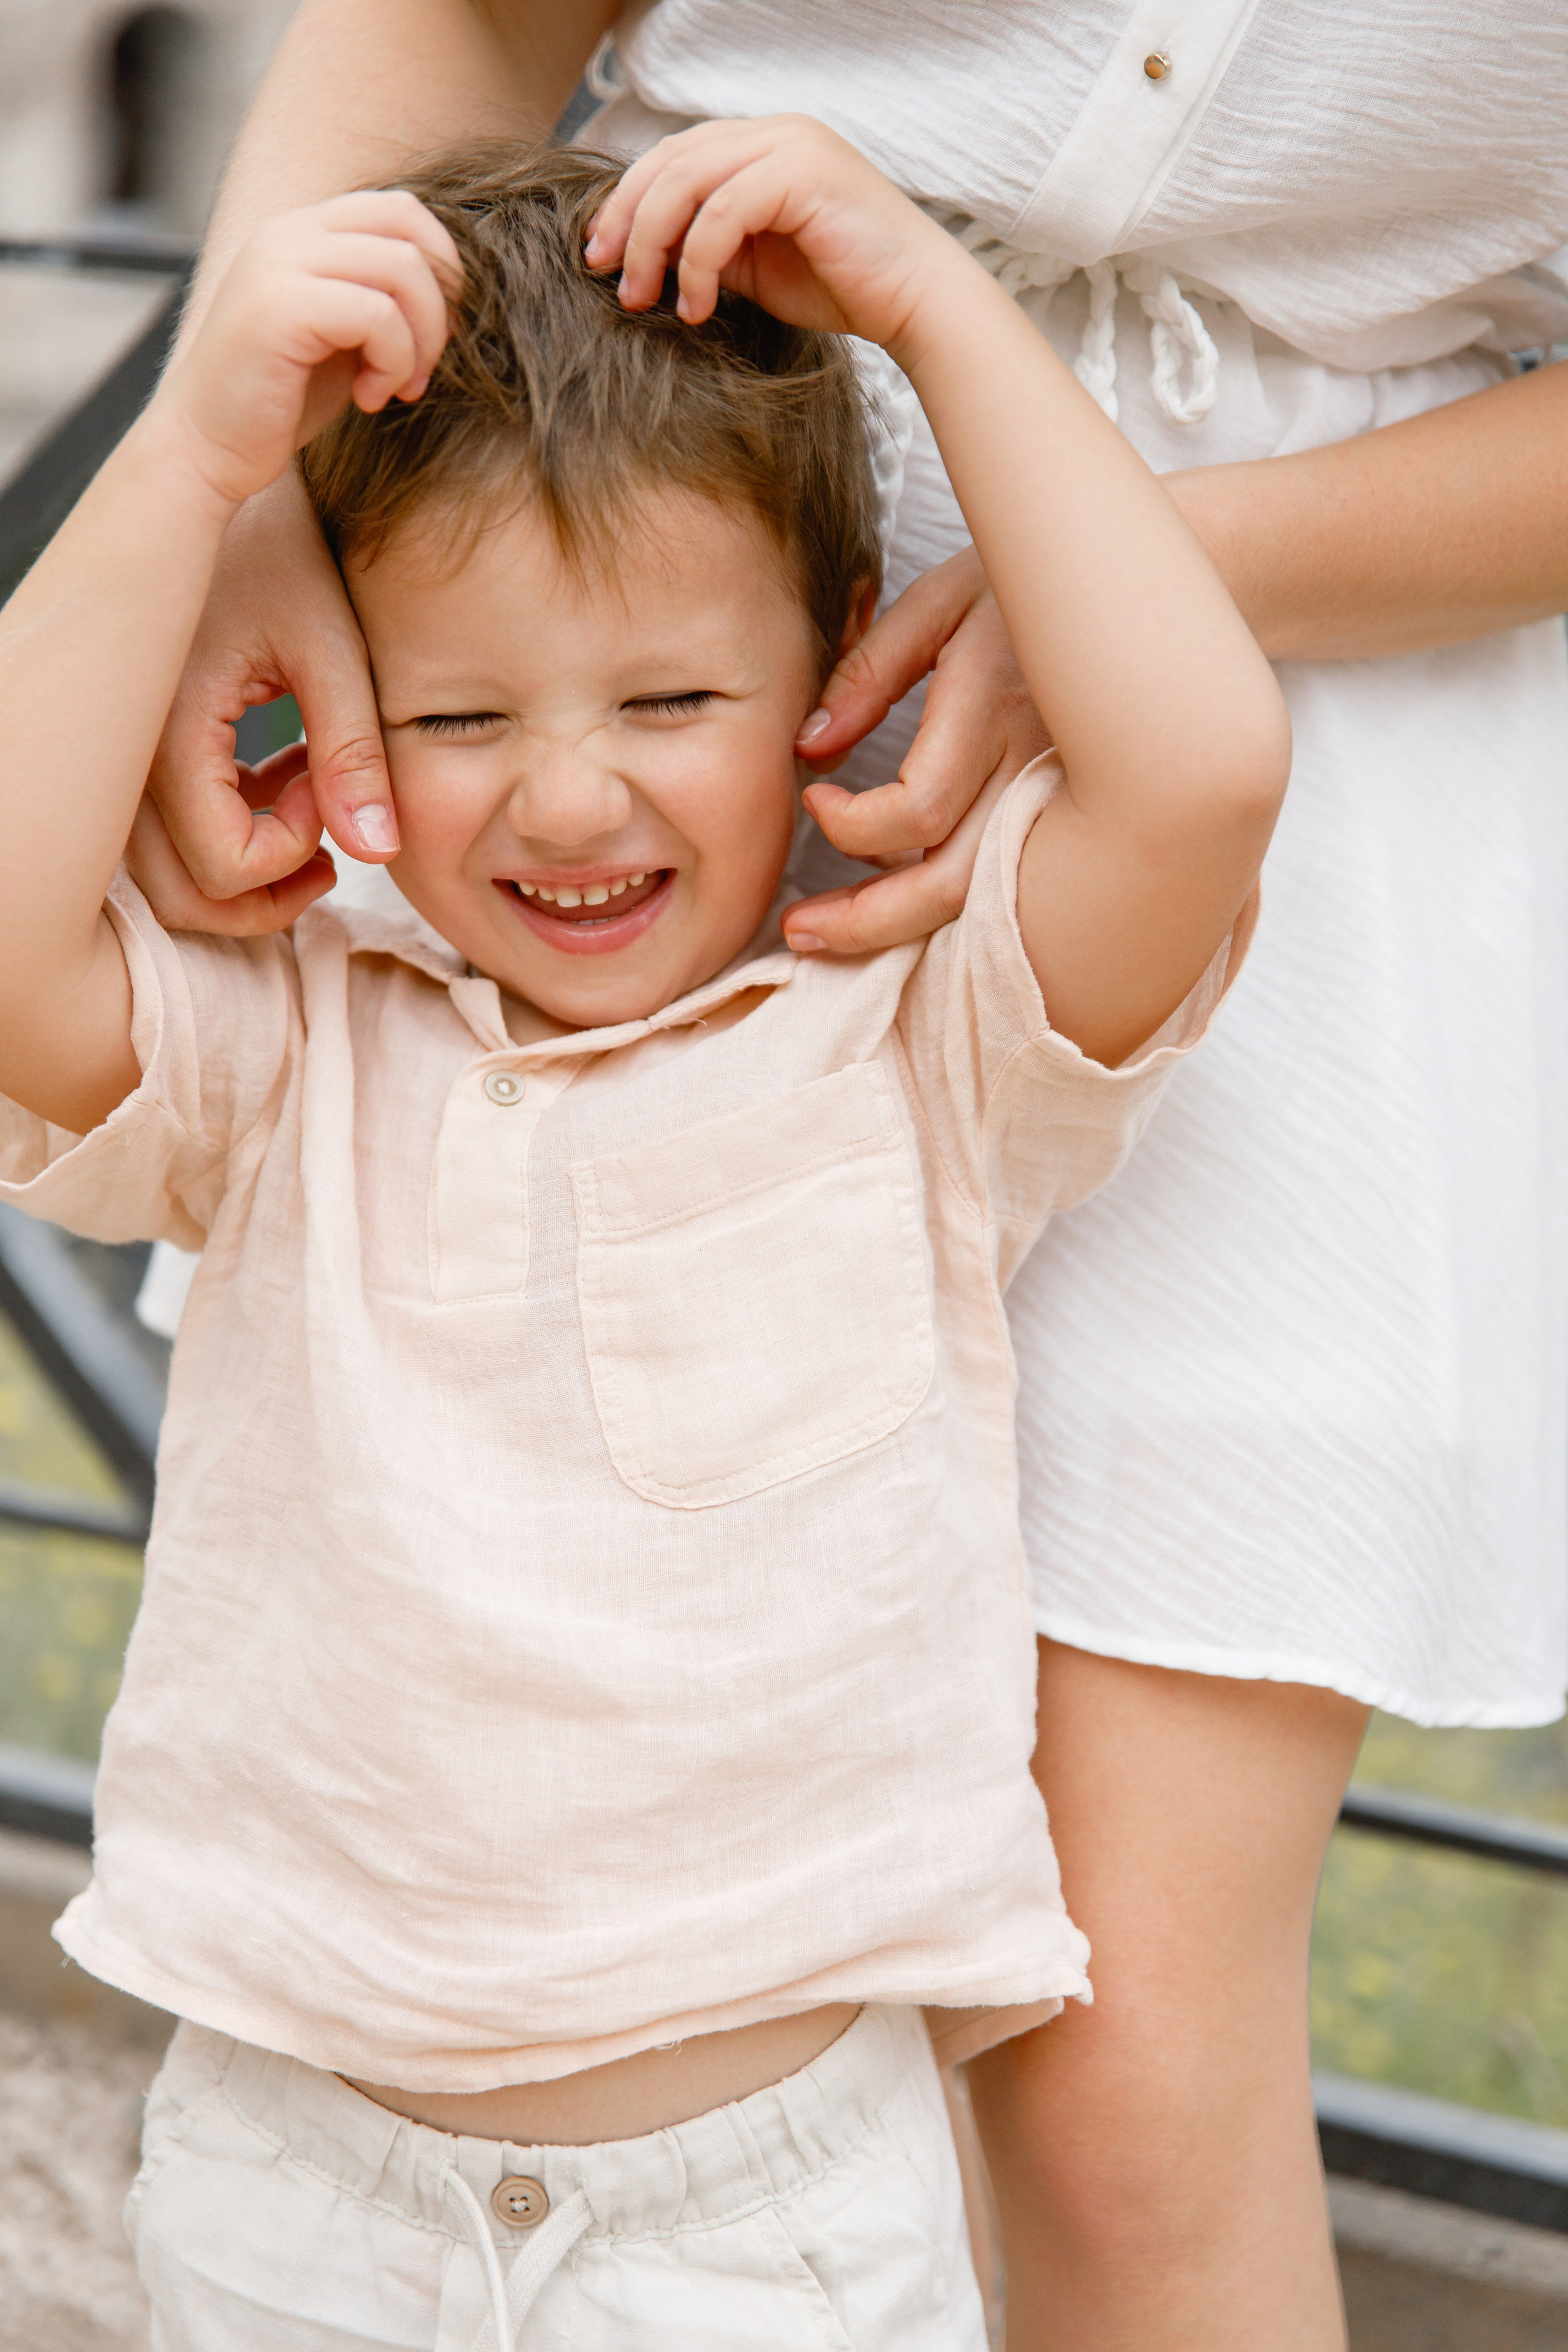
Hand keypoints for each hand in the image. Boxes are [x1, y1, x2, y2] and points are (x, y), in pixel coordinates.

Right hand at [128, 471, 400, 930]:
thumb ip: (354, 753)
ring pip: (166, 877)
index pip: (223, 862)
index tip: (331, 790)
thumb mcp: (334, 646)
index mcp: (168, 722)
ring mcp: (122, 753)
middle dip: (266, 888)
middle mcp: (126, 750)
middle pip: (180, 893)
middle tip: (331, 831)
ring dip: (245, 865)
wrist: (225, 479)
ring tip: (311, 801)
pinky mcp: (134, 746)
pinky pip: (162, 833)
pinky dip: (227, 829)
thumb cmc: (284, 552)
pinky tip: (282, 775)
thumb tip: (377, 852)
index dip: (292, 856)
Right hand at [155, 189, 458, 509]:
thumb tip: (455, 293)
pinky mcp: (280, 305)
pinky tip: (370, 398)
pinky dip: (393, 363)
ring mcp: (279, 262)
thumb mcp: (342, 338)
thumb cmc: (279, 401)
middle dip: (440, 306)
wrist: (208, 448)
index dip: (441, 268)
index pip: (400, 210)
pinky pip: (378, 315)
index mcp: (302, 232)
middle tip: (423, 367)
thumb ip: (381, 299)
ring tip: (394, 387)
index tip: (433, 335)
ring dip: (421, 341)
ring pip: (403, 269)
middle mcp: (287, 233)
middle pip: (409, 230)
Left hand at [584, 115, 957, 353]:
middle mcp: (774, 131)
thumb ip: (708, 245)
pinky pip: (722, 212)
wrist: (916, 301)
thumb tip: (645, 256)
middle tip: (605, 274)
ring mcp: (789, 144)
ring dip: (652, 244)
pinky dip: (697, 263)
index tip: (599, 255)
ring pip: (687, 180)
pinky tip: (695, 307)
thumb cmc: (844, 288)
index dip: (626, 202)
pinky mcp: (802, 172)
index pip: (673, 157)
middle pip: (669, 160)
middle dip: (626, 219)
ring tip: (641, 298)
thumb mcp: (756, 264)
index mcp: (761, 145)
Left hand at [782, 548, 1051, 954]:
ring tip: (833, 931)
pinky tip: (900, 893)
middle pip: (948, 886)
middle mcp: (1034, 771)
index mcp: (995, 708)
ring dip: (899, 929)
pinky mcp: (1068, 822)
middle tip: (800, 929)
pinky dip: (945, 903)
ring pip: (979, 904)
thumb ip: (869, 673)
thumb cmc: (1033, 591)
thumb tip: (809, 748)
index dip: (850, 823)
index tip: (814, 798)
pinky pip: (1004, 888)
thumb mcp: (940, 604)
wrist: (1142, 597)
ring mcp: (1059, 805)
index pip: (918, 811)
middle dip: (864, 922)